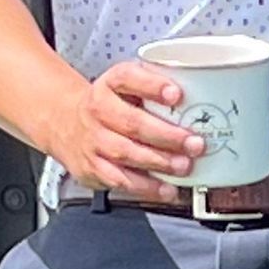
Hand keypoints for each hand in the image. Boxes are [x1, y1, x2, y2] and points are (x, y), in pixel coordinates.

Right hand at [47, 59, 204, 199]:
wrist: (68, 124)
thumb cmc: (110, 105)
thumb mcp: (126, 85)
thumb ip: (155, 85)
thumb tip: (200, 91)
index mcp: (109, 85)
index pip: (127, 78)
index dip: (152, 85)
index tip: (177, 93)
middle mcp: (98, 111)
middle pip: (131, 122)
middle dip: (166, 135)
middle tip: (193, 143)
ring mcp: (93, 141)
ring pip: (125, 153)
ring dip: (159, 162)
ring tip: (183, 166)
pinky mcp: (93, 168)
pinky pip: (121, 180)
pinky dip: (147, 188)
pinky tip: (167, 189)